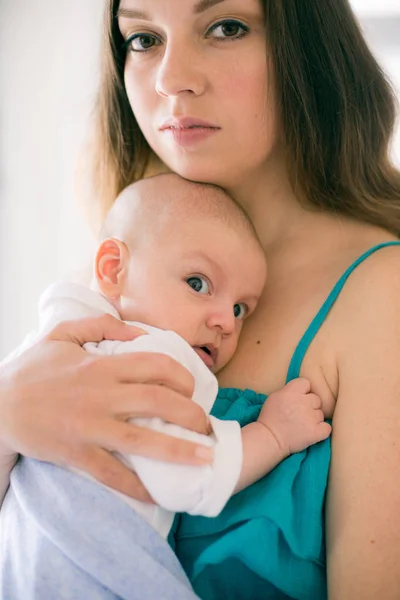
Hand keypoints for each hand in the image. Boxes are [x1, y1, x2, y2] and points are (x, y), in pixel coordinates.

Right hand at [0, 315, 211, 501]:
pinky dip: (137, 485)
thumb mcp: (62, 334)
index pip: (155, 365)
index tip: (193, 387)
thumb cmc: (32, 369)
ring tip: (206, 457)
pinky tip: (158, 492)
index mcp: (101, 365)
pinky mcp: (76, 454)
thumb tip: (140, 330)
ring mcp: (89, 427)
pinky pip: (112, 474)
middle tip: (206, 424)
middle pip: (158, 401)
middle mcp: (100, 395)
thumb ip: (101, 324)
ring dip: (179, 449)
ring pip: (142, 440)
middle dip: (191, 413)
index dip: (183, 375)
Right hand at [257, 378, 330, 455]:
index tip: (299, 398)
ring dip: (314, 419)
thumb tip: (300, 391)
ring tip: (303, 425)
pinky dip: (322, 430)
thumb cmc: (269, 418)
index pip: (306, 383)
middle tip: (301, 414)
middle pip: (316, 399)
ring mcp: (311, 417)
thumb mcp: (275, 397)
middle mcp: (303, 402)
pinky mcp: (316, 431)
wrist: (269, 439)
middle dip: (310, 406)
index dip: (304, 391)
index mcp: (291, 392)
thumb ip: (289, 391)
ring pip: (321, 414)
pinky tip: (313, 432)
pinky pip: (327, 427)